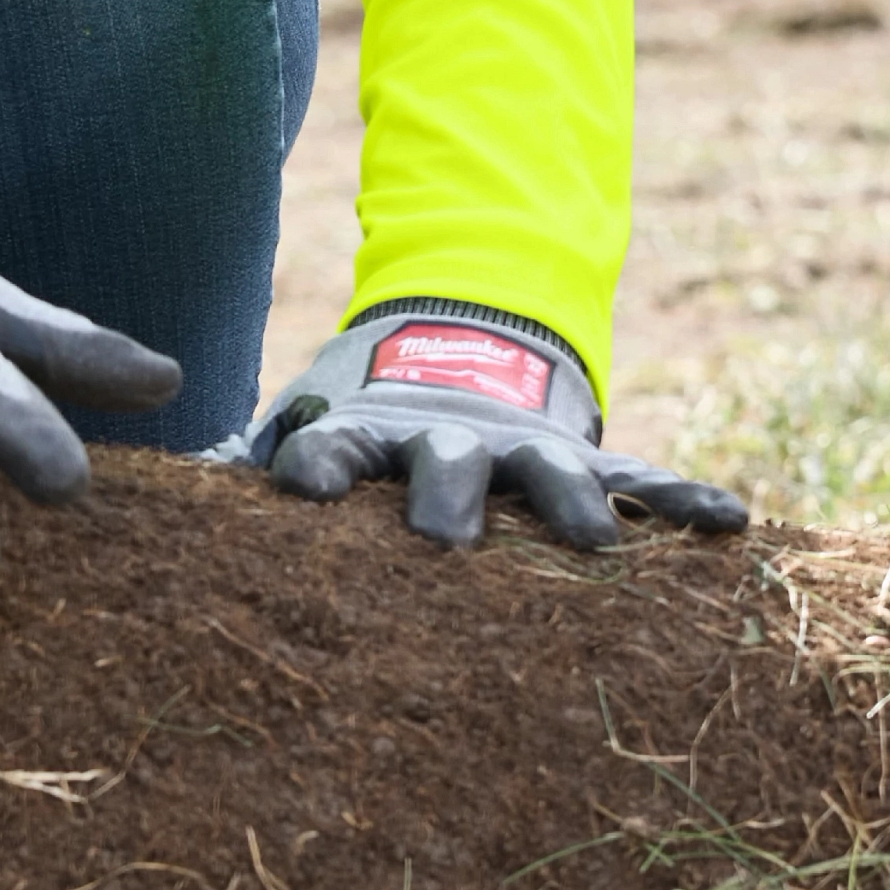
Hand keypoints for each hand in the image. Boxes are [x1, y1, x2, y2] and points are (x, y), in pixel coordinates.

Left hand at [239, 302, 747, 549]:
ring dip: (569, 505)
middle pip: (448, 464)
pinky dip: (686, 500)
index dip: (316, 466)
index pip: (333, 449)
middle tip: (444, 538)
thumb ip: (249, 463)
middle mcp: (448, 441)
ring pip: (553, 474)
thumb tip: (158, 503)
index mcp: (367, 435)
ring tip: (593, 546)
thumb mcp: (302, 427)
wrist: (458, 342)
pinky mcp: (588, 456)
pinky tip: (732, 525)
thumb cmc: (360, 420)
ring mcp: (526, 448)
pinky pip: (645, 480)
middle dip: (448, 497)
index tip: (302, 487)